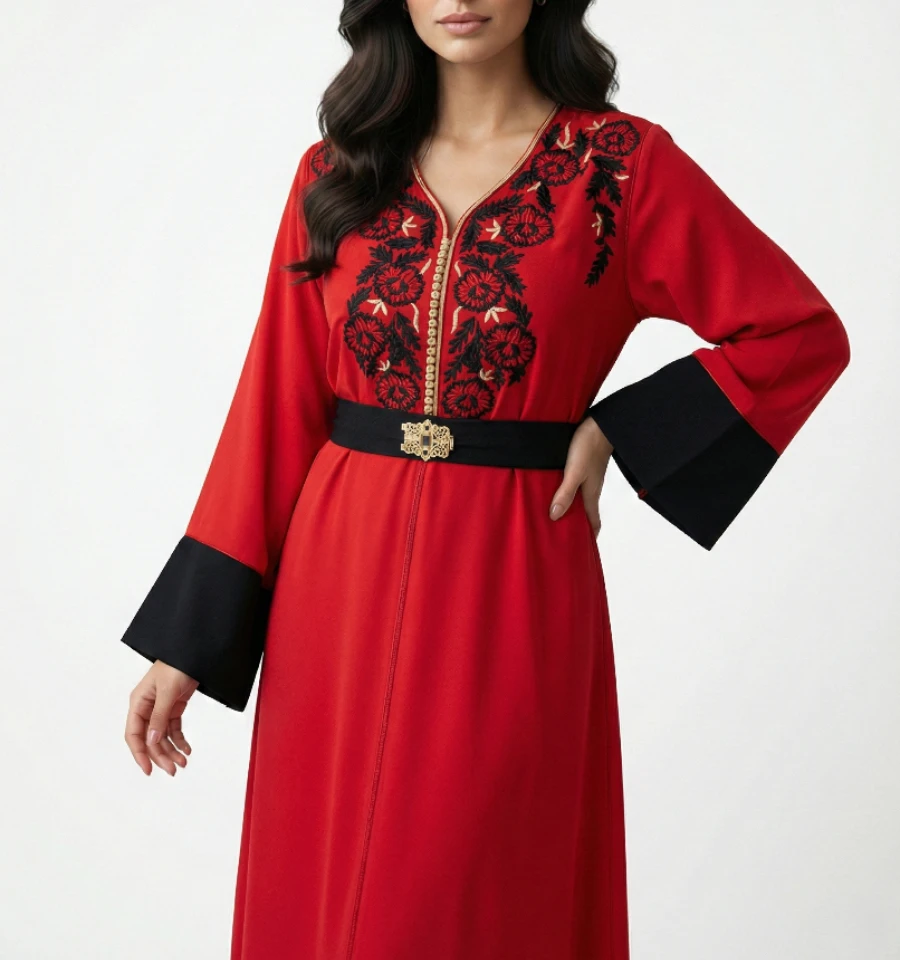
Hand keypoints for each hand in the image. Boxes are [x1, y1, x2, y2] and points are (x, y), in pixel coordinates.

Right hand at [124, 661, 198, 775]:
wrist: (195, 652)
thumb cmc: (177, 664)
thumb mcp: (167, 691)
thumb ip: (160, 716)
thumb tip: (152, 741)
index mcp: (138, 702)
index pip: (134, 734)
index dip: (140, 753)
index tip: (148, 769)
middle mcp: (147, 708)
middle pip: (150, 739)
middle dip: (161, 755)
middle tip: (174, 770)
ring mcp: (160, 708)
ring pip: (162, 737)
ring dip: (172, 750)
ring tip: (183, 762)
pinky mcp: (174, 707)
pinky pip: (173, 729)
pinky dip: (180, 740)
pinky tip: (187, 749)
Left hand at [549, 417, 613, 537]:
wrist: (600, 422)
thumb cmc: (589, 445)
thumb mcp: (575, 471)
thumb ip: (565, 493)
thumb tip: (555, 516)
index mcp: (591, 494)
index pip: (593, 522)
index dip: (590, 538)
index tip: (582, 551)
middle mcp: (590, 488)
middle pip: (585, 513)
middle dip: (577, 527)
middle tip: (562, 538)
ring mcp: (587, 477)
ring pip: (579, 499)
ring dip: (570, 509)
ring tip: (554, 519)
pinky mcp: (582, 467)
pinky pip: (574, 486)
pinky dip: (567, 494)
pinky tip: (554, 492)